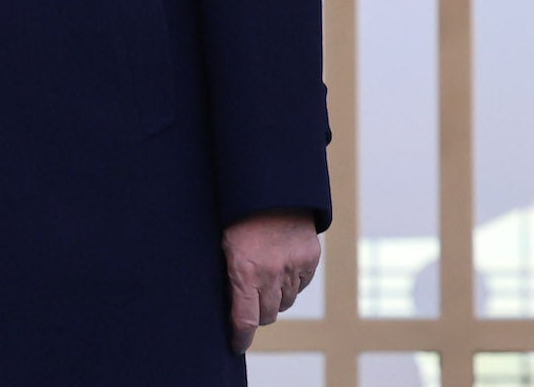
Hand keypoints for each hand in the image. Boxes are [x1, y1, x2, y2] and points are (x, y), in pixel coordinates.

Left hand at [222, 209, 320, 351]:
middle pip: (267, 314)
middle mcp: (271, 273)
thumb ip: (230, 274)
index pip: (245, 319)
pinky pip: (300, 285)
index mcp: (244, 270)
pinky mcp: (309, 260)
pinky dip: (291, 284)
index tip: (236, 345)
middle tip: (250, 306)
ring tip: (265, 281)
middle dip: (258, 314)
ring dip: (275, 299)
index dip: (240, 336)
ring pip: (285, 302)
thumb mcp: (224, 245)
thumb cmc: (237, 216)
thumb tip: (229, 304)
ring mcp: (293, 267)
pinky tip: (281, 269)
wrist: (270, 189)